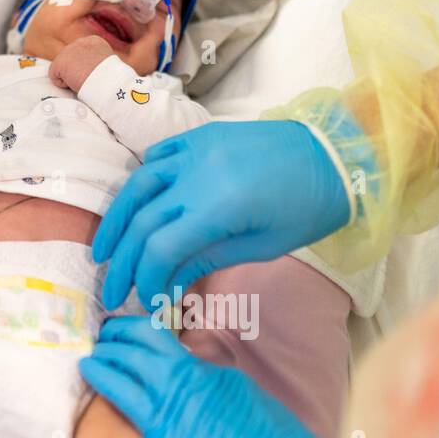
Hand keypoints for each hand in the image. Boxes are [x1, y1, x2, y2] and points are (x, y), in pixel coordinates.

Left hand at [49, 35, 114, 91]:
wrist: (109, 83)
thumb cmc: (111, 80)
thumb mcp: (106, 64)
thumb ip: (94, 61)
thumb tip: (88, 69)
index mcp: (94, 41)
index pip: (80, 55)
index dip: (84, 68)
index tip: (94, 74)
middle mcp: (80, 42)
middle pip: (69, 60)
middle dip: (75, 71)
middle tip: (88, 80)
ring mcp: (69, 50)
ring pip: (62, 69)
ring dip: (71, 78)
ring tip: (84, 81)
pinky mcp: (60, 62)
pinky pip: (55, 77)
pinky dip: (64, 85)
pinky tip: (76, 83)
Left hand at [81, 317, 328, 437]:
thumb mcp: (254, 412)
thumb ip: (227, 395)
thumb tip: (214, 390)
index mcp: (220, 374)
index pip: (177, 344)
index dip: (151, 335)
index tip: (137, 332)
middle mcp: (196, 376)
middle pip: (150, 337)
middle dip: (124, 329)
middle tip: (108, 328)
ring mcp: (177, 397)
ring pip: (131, 358)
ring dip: (109, 348)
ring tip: (96, 345)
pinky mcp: (160, 426)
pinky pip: (121, 391)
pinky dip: (102, 374)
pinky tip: (88, 367)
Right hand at [93, 121, 350, 308]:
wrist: (335, 155)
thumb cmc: (308, 210)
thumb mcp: (261, 247)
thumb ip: (206, 260)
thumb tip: (166, 283)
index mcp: (220, 208)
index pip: (161, 248)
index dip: (145, 278)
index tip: (144, 301)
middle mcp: (197, 175)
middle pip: (141, 222)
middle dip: (122, 261)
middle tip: (111, 291)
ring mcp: (194, 150)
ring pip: (137, 185)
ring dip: (115, 220)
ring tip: (103, 250)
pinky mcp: (199, 136)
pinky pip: (156, 157)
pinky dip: (140, 182)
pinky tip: (132, 206)